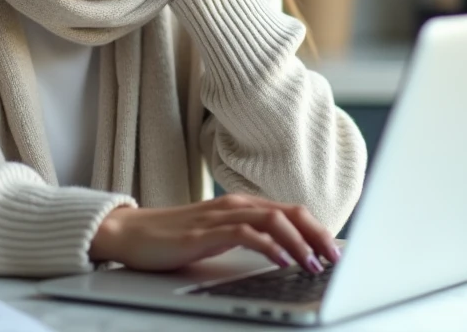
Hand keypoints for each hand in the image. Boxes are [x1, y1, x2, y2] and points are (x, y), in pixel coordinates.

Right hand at [88, 193, 340, 272]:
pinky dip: (268, 246)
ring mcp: (219, 216)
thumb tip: (284, 255)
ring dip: (299, 242)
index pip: (291, 211)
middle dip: (318, 235)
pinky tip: (281, 260)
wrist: (130, 233)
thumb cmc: (174, 237)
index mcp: (242, 205)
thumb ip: (247, 239)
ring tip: (314, 263)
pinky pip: (245, 233)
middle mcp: (235, 205)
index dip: (318, 229)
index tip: (336, 251)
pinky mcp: (204, 231)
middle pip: (290, 212)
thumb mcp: (219, 237)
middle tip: (336, 258)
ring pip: (273, 220)